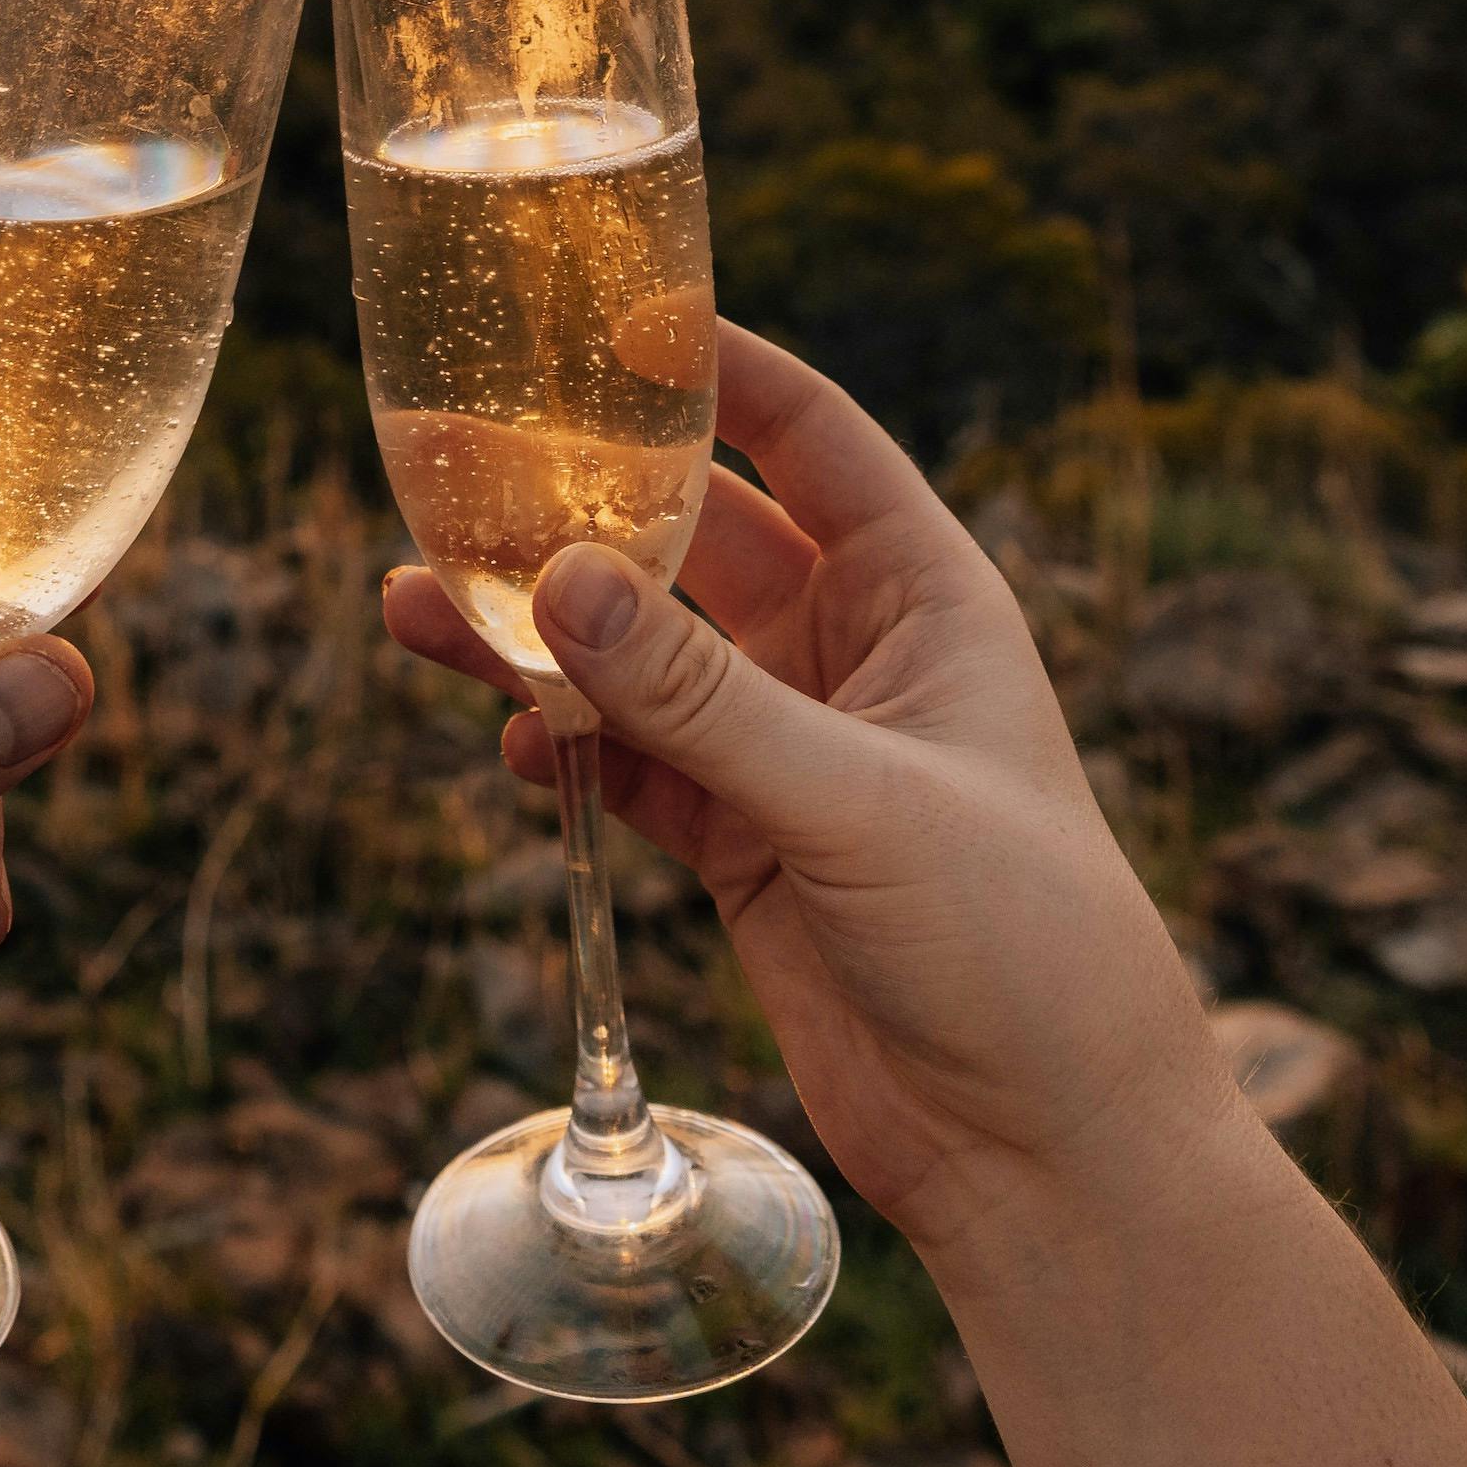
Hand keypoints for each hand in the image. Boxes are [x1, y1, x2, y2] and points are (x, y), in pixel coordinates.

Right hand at [381, 325, 1242, 1263]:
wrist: (1051, 1149)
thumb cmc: (1018, 943)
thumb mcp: (856, 802)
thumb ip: (699, 699)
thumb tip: (554, 582)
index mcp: (926, 597)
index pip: (811, 438)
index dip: (716, 370)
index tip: (605, 317)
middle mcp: (856, 657)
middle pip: (694, 543)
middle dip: (581, 509)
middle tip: (449, 473)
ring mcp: (795, 757)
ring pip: (643, 661)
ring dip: (542, 637)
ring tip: (416, 609)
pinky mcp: (746, 852)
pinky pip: (633, 767)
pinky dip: (564, 749)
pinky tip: (506, 743)